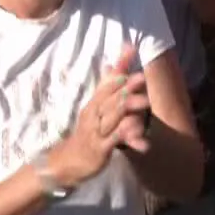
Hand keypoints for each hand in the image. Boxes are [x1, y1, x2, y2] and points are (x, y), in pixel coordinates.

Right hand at [53, 45, 150, 183]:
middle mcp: (94, 115)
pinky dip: (125, 135)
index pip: (106, 83)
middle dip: (126, 87)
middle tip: (142, 77)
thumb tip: (113, 61)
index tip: (131, 54)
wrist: (68, 160)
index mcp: (94, 103)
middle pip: (110, 98)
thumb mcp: (96, 108)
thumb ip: (108, 85)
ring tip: (145, 101)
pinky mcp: (100, 149)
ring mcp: (96, 132)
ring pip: (112, 118)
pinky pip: (113, 141)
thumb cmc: (88, 130)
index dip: (119, 70)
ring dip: (128, 109)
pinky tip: (137, 130)